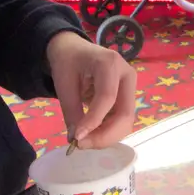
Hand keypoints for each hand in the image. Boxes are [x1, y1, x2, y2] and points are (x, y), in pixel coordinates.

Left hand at [47, 30, 136, 147]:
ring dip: (107, 136)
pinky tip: (92, 134)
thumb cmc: (68, 62)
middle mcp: (127, 75)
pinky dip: (108, 132)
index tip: (77, 138)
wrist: (73, 49)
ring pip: (126, 121)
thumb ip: (71, 112)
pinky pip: (121, 120)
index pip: (107, 97)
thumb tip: (76, 140)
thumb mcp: (63, 84)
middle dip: (105, 135)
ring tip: (84, 141)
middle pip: (125, 113)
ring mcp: (130, 87)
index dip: (94, 121)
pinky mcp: (127, 97)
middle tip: (82, 145)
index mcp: (110, 63)